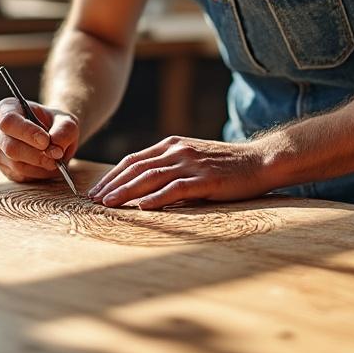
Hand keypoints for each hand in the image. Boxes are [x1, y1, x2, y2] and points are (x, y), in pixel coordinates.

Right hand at [0, 97, 79, 183]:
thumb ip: (64, 131)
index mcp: (8, 108)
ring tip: (56, 160)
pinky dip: (39, 173)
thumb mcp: (67, 122)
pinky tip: (47, 166)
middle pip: (10, 146)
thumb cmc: (57, 125)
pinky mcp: (5, 168)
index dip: (26, 132)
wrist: (55, 137)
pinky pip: (20, 175)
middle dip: (36, 154)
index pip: (9, 121)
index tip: (46, 140)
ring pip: (16, 164)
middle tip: (56, 156)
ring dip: (40, 165)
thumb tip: (55, 149)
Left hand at [86, 136, 270, 209]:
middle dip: (112, 184)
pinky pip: (176, 189)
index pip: (133, 160)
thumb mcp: (192, 160)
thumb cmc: (225, 166)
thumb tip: (142, 191)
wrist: (260, 160)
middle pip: (136, 167)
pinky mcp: (206, 179)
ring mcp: (191, 163)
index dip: (112, 175)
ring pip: (150, 177)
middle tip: (93, 200)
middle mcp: (177, 151)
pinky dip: (157, 198)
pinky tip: (142, 208)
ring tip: (109, 204)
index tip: (96, 191)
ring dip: (126, 191)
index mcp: (171, 145)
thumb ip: (170, 169)